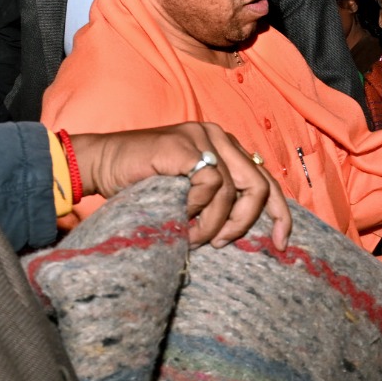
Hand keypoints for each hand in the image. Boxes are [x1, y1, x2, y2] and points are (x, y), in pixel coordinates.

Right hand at [71, 122, 290, 250]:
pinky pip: (210, 183)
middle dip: (246, 221)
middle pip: (259, 185)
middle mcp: (220, 137)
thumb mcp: (190, 194)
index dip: (280, 214)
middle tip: (223, 243)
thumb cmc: (142, 183)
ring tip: (193, 237)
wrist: (98, 164)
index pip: (266, 181)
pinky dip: (198, 206)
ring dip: (214, 222)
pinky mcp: (186, 144)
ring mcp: (203, 137)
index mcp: (227, 148)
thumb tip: (244, 229)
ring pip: (231, 189)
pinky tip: (180, 215)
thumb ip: (217, 200)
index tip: (282, 243)